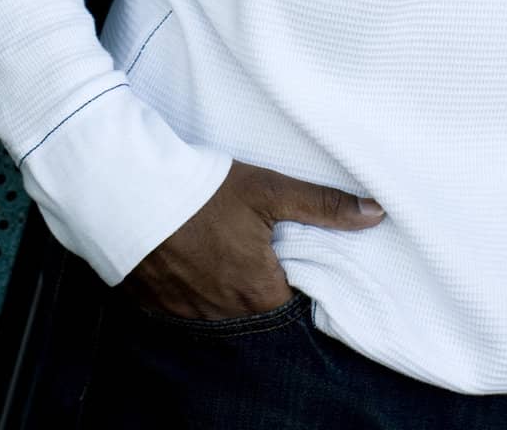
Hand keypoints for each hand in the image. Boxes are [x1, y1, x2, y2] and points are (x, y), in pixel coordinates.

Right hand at [116, 159, 385, 319]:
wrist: (130, 191)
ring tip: (228, 256)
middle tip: (260, 254)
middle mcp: (224, 317)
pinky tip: (195, 263)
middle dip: (264, 288)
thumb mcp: (269, 190)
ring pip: (222, 314)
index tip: (297, 260)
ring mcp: (187, 315)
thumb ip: (323, 205)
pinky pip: (186, 310)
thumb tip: (376, 213)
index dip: (300, 282)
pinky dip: (195, 292)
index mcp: (258, 294)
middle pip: (258, 313)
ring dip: (229, 292)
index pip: (295, 305)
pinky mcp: (156, 306)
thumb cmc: (204, 192)